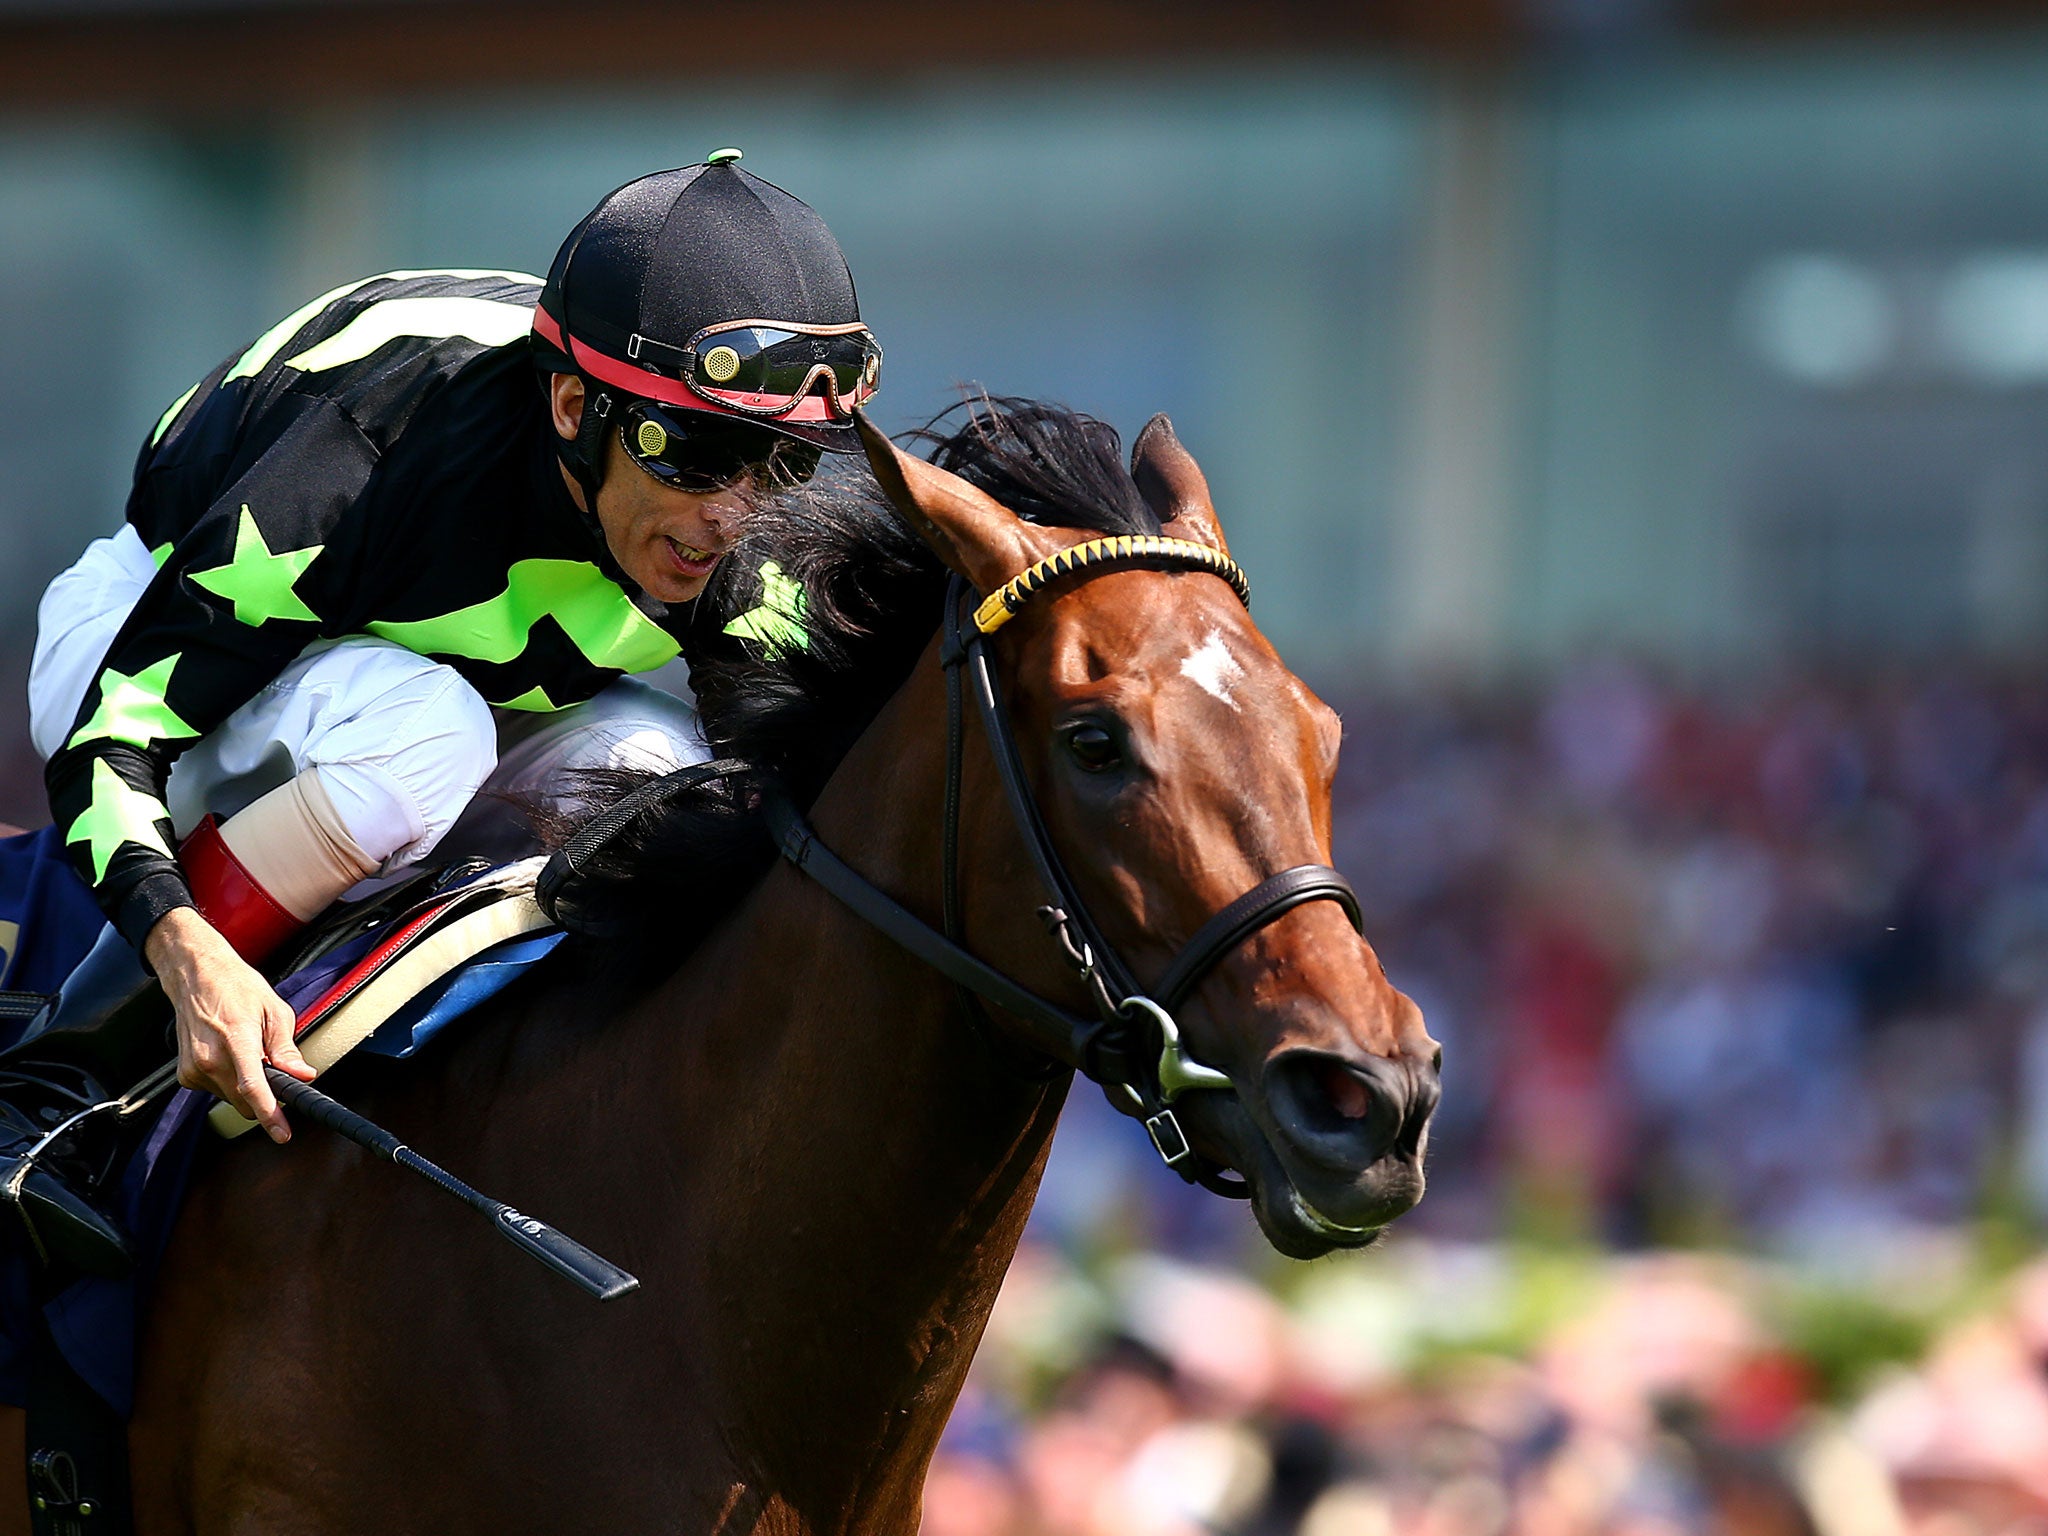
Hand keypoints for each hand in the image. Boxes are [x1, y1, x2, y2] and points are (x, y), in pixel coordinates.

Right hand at [144, 906, 313, 1142]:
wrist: (196, 976)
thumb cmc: (238, 988)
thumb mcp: (275, 1011)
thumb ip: (287, 1049)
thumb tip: (303, 1076)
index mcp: (236, 1037)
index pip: (252, 1086)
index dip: (270, 1113)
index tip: (282, 1133)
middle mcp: (210, 1057)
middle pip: (244, 1101)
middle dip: (264, 1096)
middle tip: (272, 1068)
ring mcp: (193, 1067)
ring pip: (231, 1098)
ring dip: (245, 1086)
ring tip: (244, 1051)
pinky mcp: (185, 1075)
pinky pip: (217, 1091)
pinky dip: (229, 1081)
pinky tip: (227, 1055)